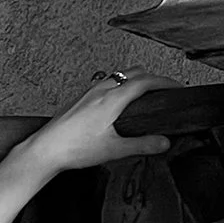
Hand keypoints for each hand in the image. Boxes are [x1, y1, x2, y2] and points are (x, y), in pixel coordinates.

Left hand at [0, 72, 173, 222]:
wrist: (46, 149)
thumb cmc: (74, 148)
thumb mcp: (114, 150)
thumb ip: (142, 145)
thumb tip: (164, 142)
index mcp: (113, 98)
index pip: (146, 81)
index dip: (165, 82)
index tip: (177, 87)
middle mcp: (101, 89)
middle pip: (133, 72)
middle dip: (152, 78)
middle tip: (164, 89)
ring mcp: (89, 91)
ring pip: (118, 75)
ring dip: (134, 79)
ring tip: (144, 93)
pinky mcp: (80, 98)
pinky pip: (105, 83)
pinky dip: (119, 85)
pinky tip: (117, 102)